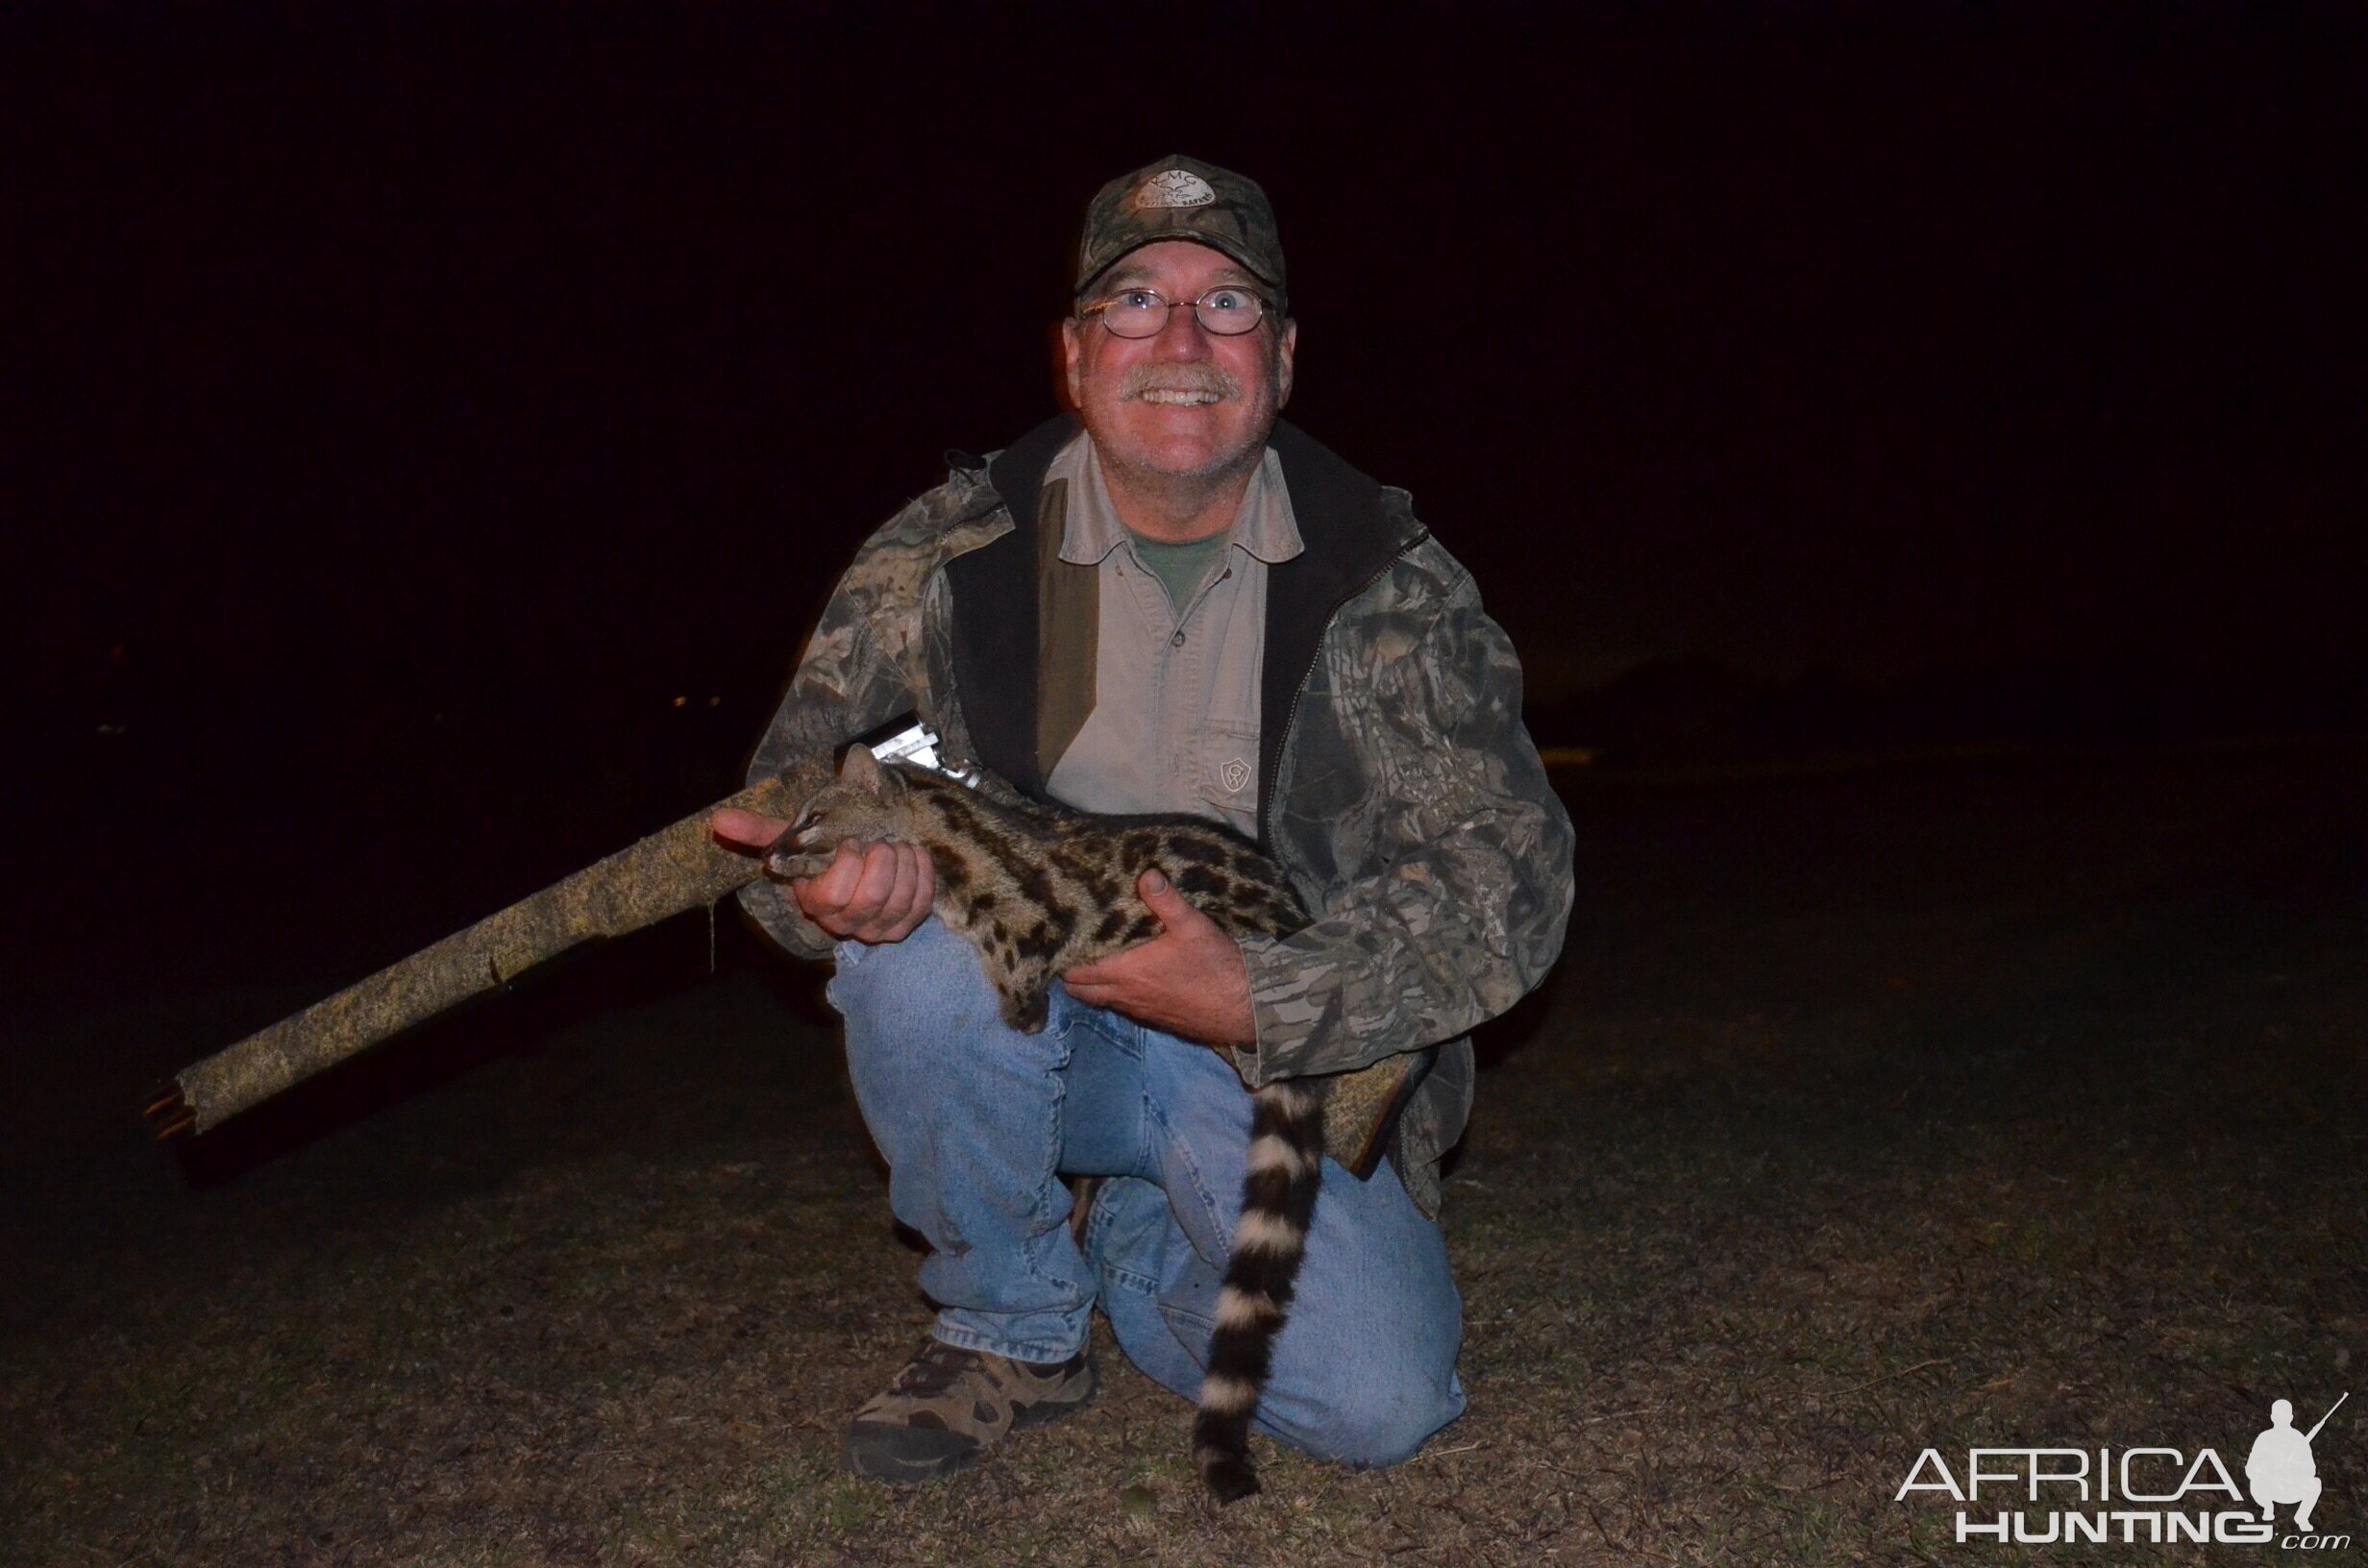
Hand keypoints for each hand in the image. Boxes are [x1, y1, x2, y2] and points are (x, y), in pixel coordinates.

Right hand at [709, 808, 934, 943]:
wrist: (859, 867)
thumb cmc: (824, 853)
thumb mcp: (793, 840)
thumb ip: (757, 831)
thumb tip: (716, 819)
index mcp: (816, 902)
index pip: (834, 895)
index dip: (848, 865)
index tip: (852, 842)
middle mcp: (845, 923)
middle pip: (871, 899)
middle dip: (882, 861)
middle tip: (880, 842)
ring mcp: (876, 929)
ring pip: (900, 901)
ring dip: (904, 864)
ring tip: (897, 845)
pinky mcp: (904, 926)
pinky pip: (921, 904)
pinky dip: (922, 874)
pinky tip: (914, 855)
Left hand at [1061, 870, 1254, 1047]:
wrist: (1243, 1007)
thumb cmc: (1216, 966)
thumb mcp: (1192, 926)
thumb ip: (1166, 900)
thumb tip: (1145, 873)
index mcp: (1126, 972)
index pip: (1076, 971)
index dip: (1062, 958)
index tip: (1057, 941)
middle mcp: (1126, 995)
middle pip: (1080, 991)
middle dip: (1069, 974)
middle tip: (1068, 951)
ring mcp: (1139, 1010)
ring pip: (1100, 1001)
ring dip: (1091, 985)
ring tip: (1090, 962)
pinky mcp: (1155, 1018)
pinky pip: (1122, 1007)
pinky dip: (1114, 994)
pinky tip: (1125, 979)